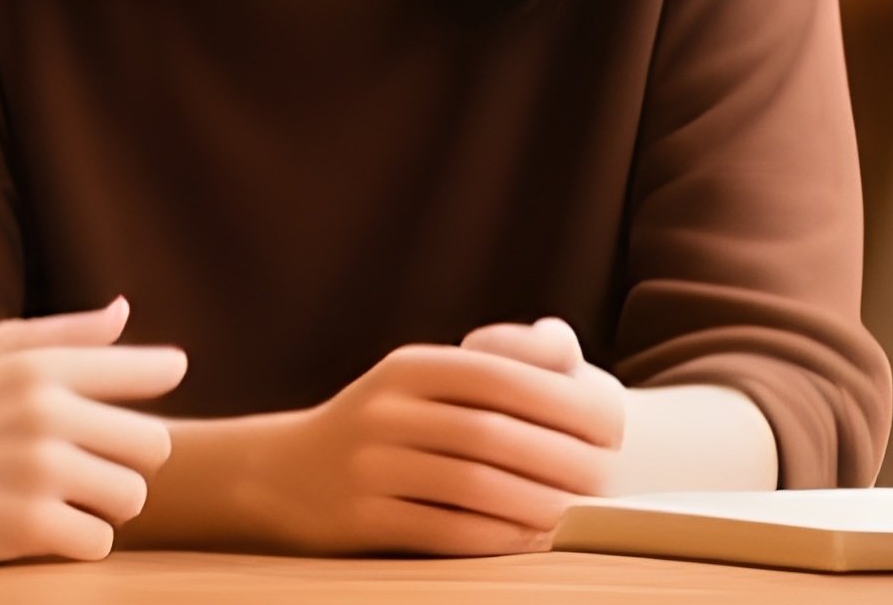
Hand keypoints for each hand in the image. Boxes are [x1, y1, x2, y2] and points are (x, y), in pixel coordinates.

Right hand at [0, 297, 186, 567]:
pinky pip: (97, 542)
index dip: (161, 378)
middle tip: (94, 458)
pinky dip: (78, 540)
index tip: (165, 380)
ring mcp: (37, 473)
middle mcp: (46, 413)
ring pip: (131, 496)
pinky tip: (44, 527)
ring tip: (65, 494)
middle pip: (153, 443)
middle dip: (129, 455)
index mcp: (38, 364)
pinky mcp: (24, 531)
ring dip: (107, 502)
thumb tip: (125, 313)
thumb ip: (61, 333)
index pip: (146, 370)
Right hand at [257, 319, 623, 555]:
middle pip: (491, 435)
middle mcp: (387, 410)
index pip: (497, 375)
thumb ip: (493, 362)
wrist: (285, 476)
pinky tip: (531, 544)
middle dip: (560, 461)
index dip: (559, 401)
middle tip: (607, 482)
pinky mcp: (364, 518)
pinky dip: (497, 540)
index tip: (607, 428)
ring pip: (474, 487)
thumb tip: (568, 347)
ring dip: (536, 506)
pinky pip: (445, 532)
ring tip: (579, 517)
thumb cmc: (381, 426)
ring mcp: (372, 465)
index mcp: (409, 368)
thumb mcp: (420, 380)